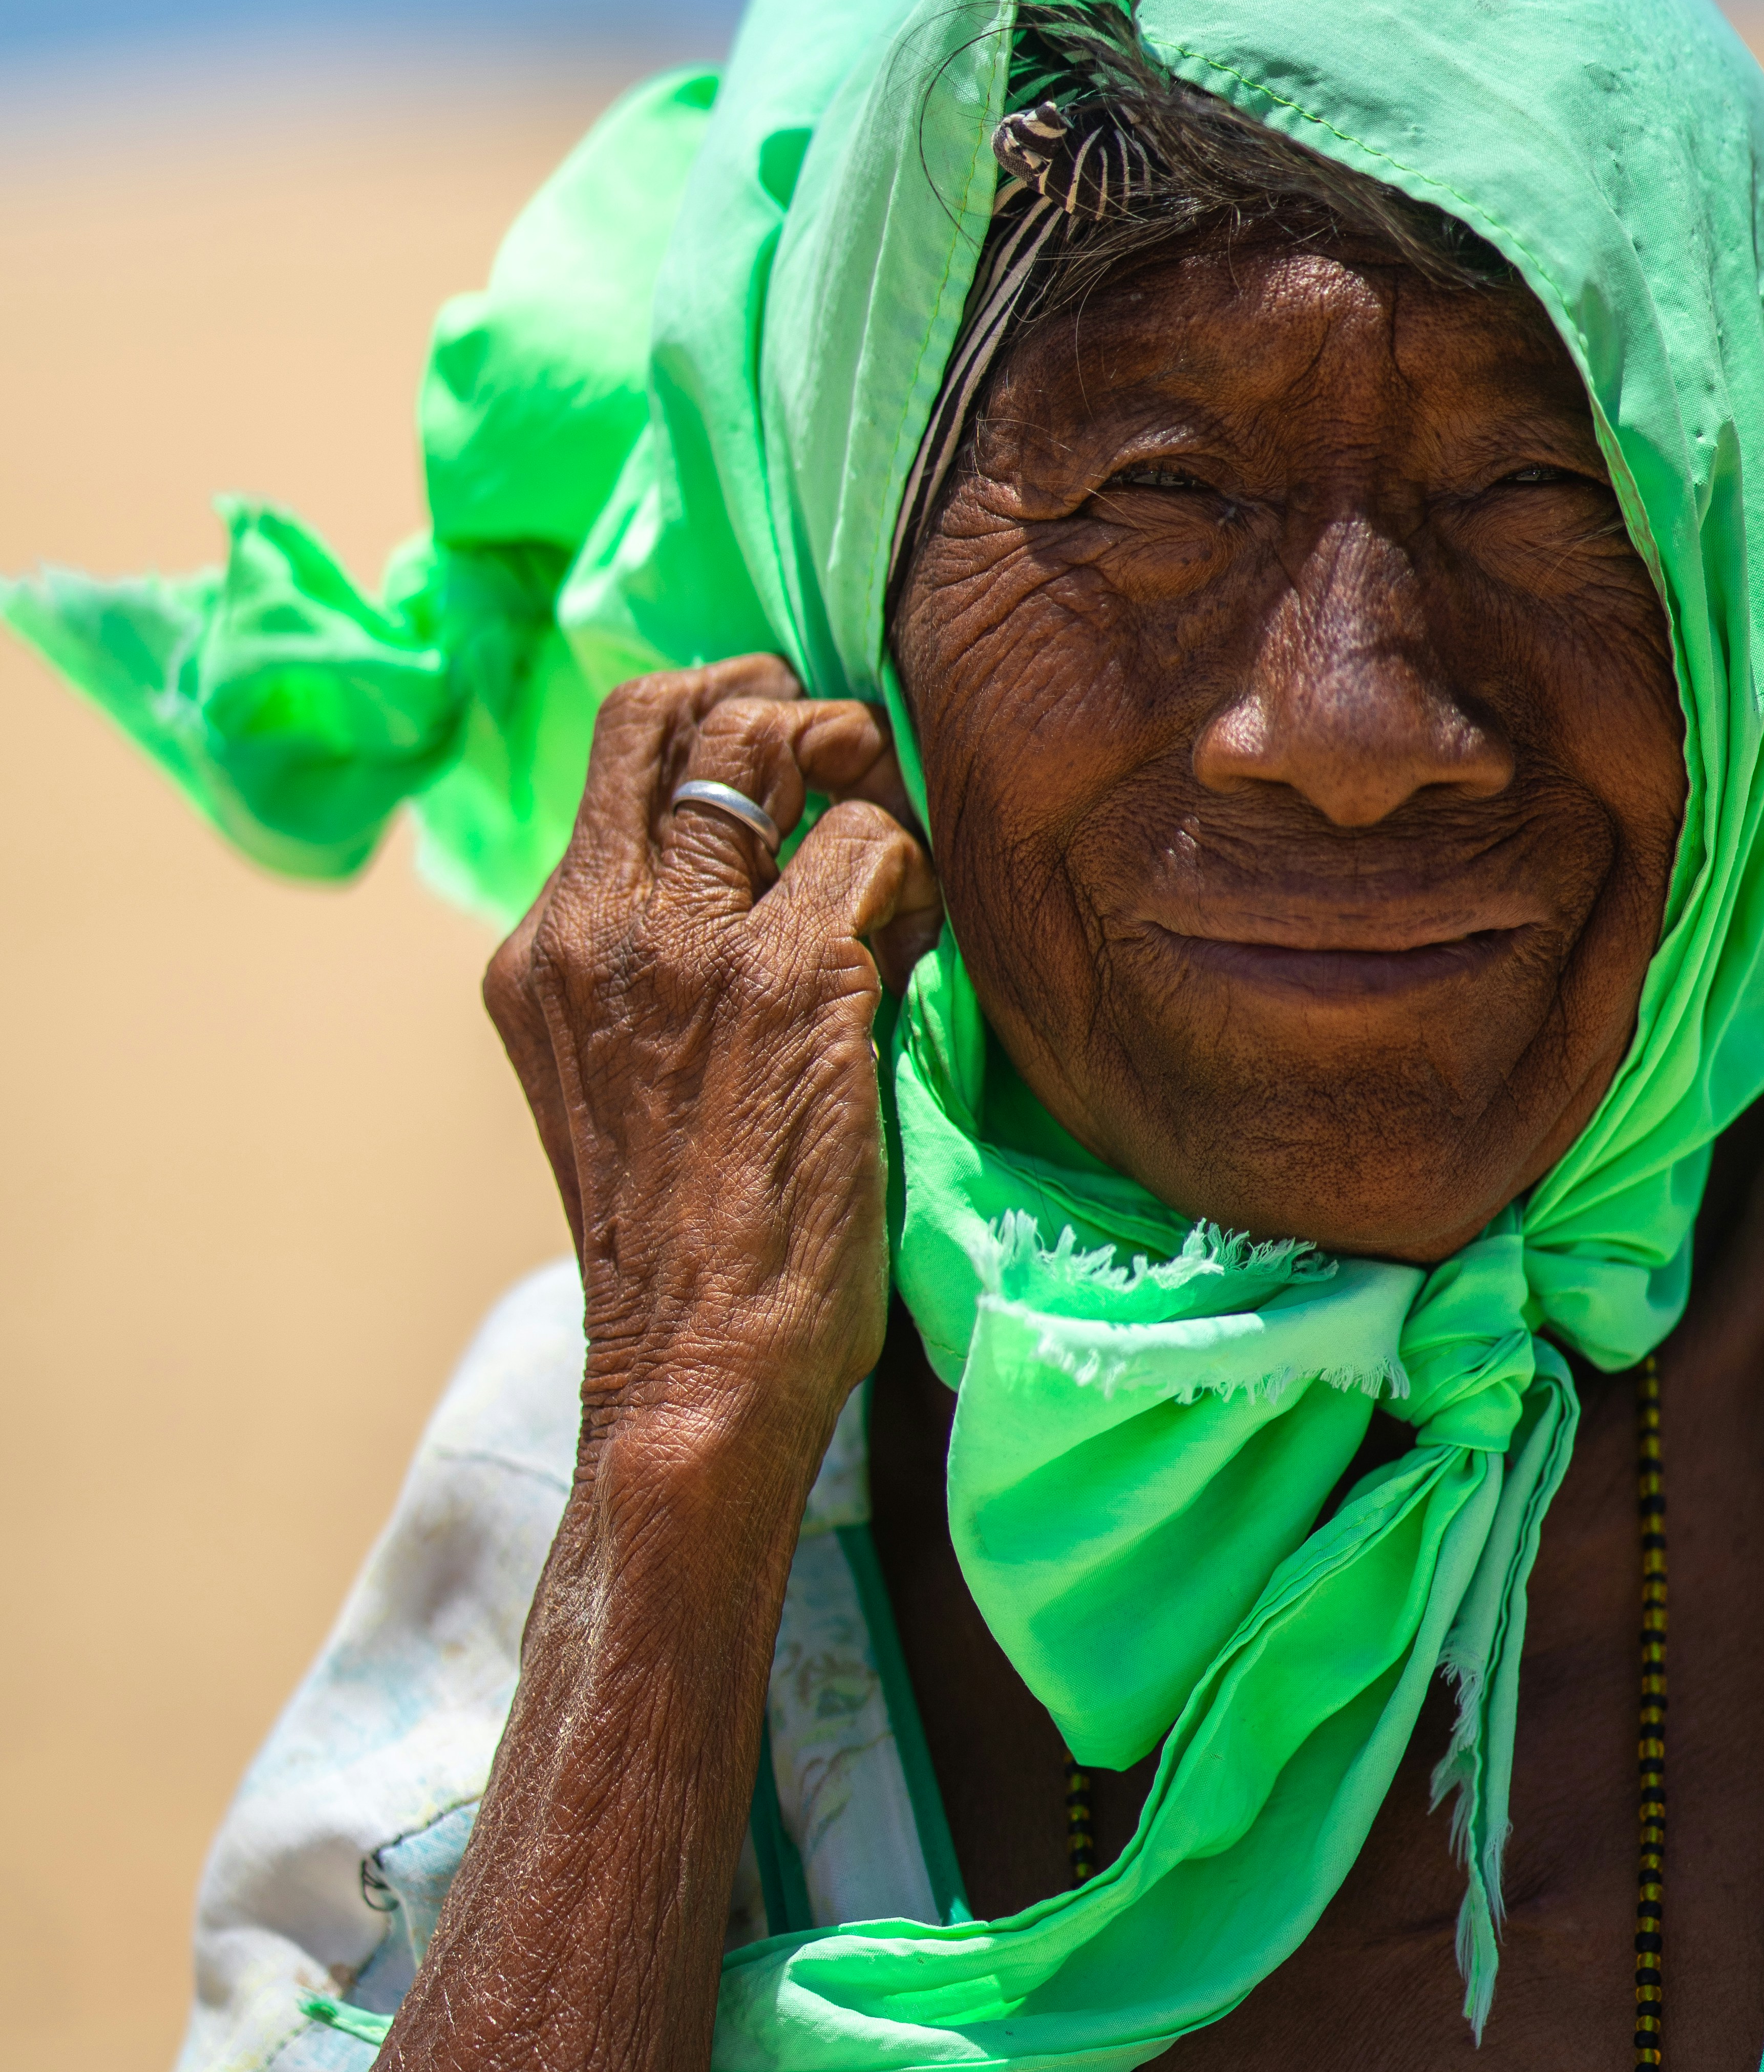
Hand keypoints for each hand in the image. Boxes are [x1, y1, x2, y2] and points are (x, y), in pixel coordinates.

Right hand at [485, 657, 942, 1445]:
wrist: (696, 1368)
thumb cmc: (688, 1248)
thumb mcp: (625, 1075)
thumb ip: (666, 962)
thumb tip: (781, 852)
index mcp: (542, 951)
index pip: (616, 746)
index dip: (710, 717)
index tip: (779, 762)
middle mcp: (595, 924)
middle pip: (677, 709)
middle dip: (775, 703)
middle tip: (842, 757)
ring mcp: (689, 944)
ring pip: (779, 749)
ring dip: (859, 778)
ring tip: (892, 869)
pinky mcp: (790, 978)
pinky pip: (876, 849)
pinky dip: (913, 884)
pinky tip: (912, 960)